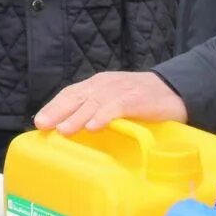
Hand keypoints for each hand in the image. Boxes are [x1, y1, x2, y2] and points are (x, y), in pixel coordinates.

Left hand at [34, 71, 187, 134]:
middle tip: (43, 125)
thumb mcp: (114, 103)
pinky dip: (104, 116)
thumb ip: (95, 111)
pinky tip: (93, 126)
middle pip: (77, 96)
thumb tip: (69, 130)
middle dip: (59, 110)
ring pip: (94, 102)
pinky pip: (117, 107)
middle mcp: (106, 84)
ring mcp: (121, 90)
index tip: (39, 122)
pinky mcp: (137, 98)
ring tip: (63, 130)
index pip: (71, 93)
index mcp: (98, 85)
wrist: (176, 92)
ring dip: (77, 116)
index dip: (54, 106)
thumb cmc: (142, 101)